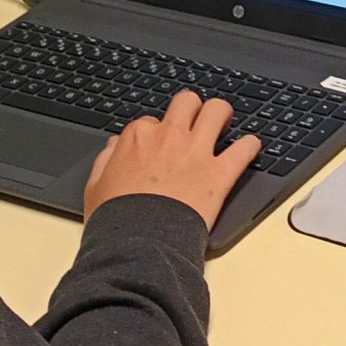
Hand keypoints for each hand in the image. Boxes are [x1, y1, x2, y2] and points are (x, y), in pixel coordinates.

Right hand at [82, 90, 259, 231]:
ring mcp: (196, 151)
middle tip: (197, 121)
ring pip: (217, 110)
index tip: (161, 144)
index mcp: (138, 137)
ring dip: (222, 114)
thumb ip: (106, 159)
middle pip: (187, 102)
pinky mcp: (219, 172)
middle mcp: (169, 136)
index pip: (152, 121)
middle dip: (192, 109)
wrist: (138, 243)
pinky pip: (244, 148)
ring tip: (225, 122)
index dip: (158, 132)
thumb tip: (115, 145)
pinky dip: (250, 146)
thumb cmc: (116, 219)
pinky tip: (250, 148)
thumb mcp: (95, 185)